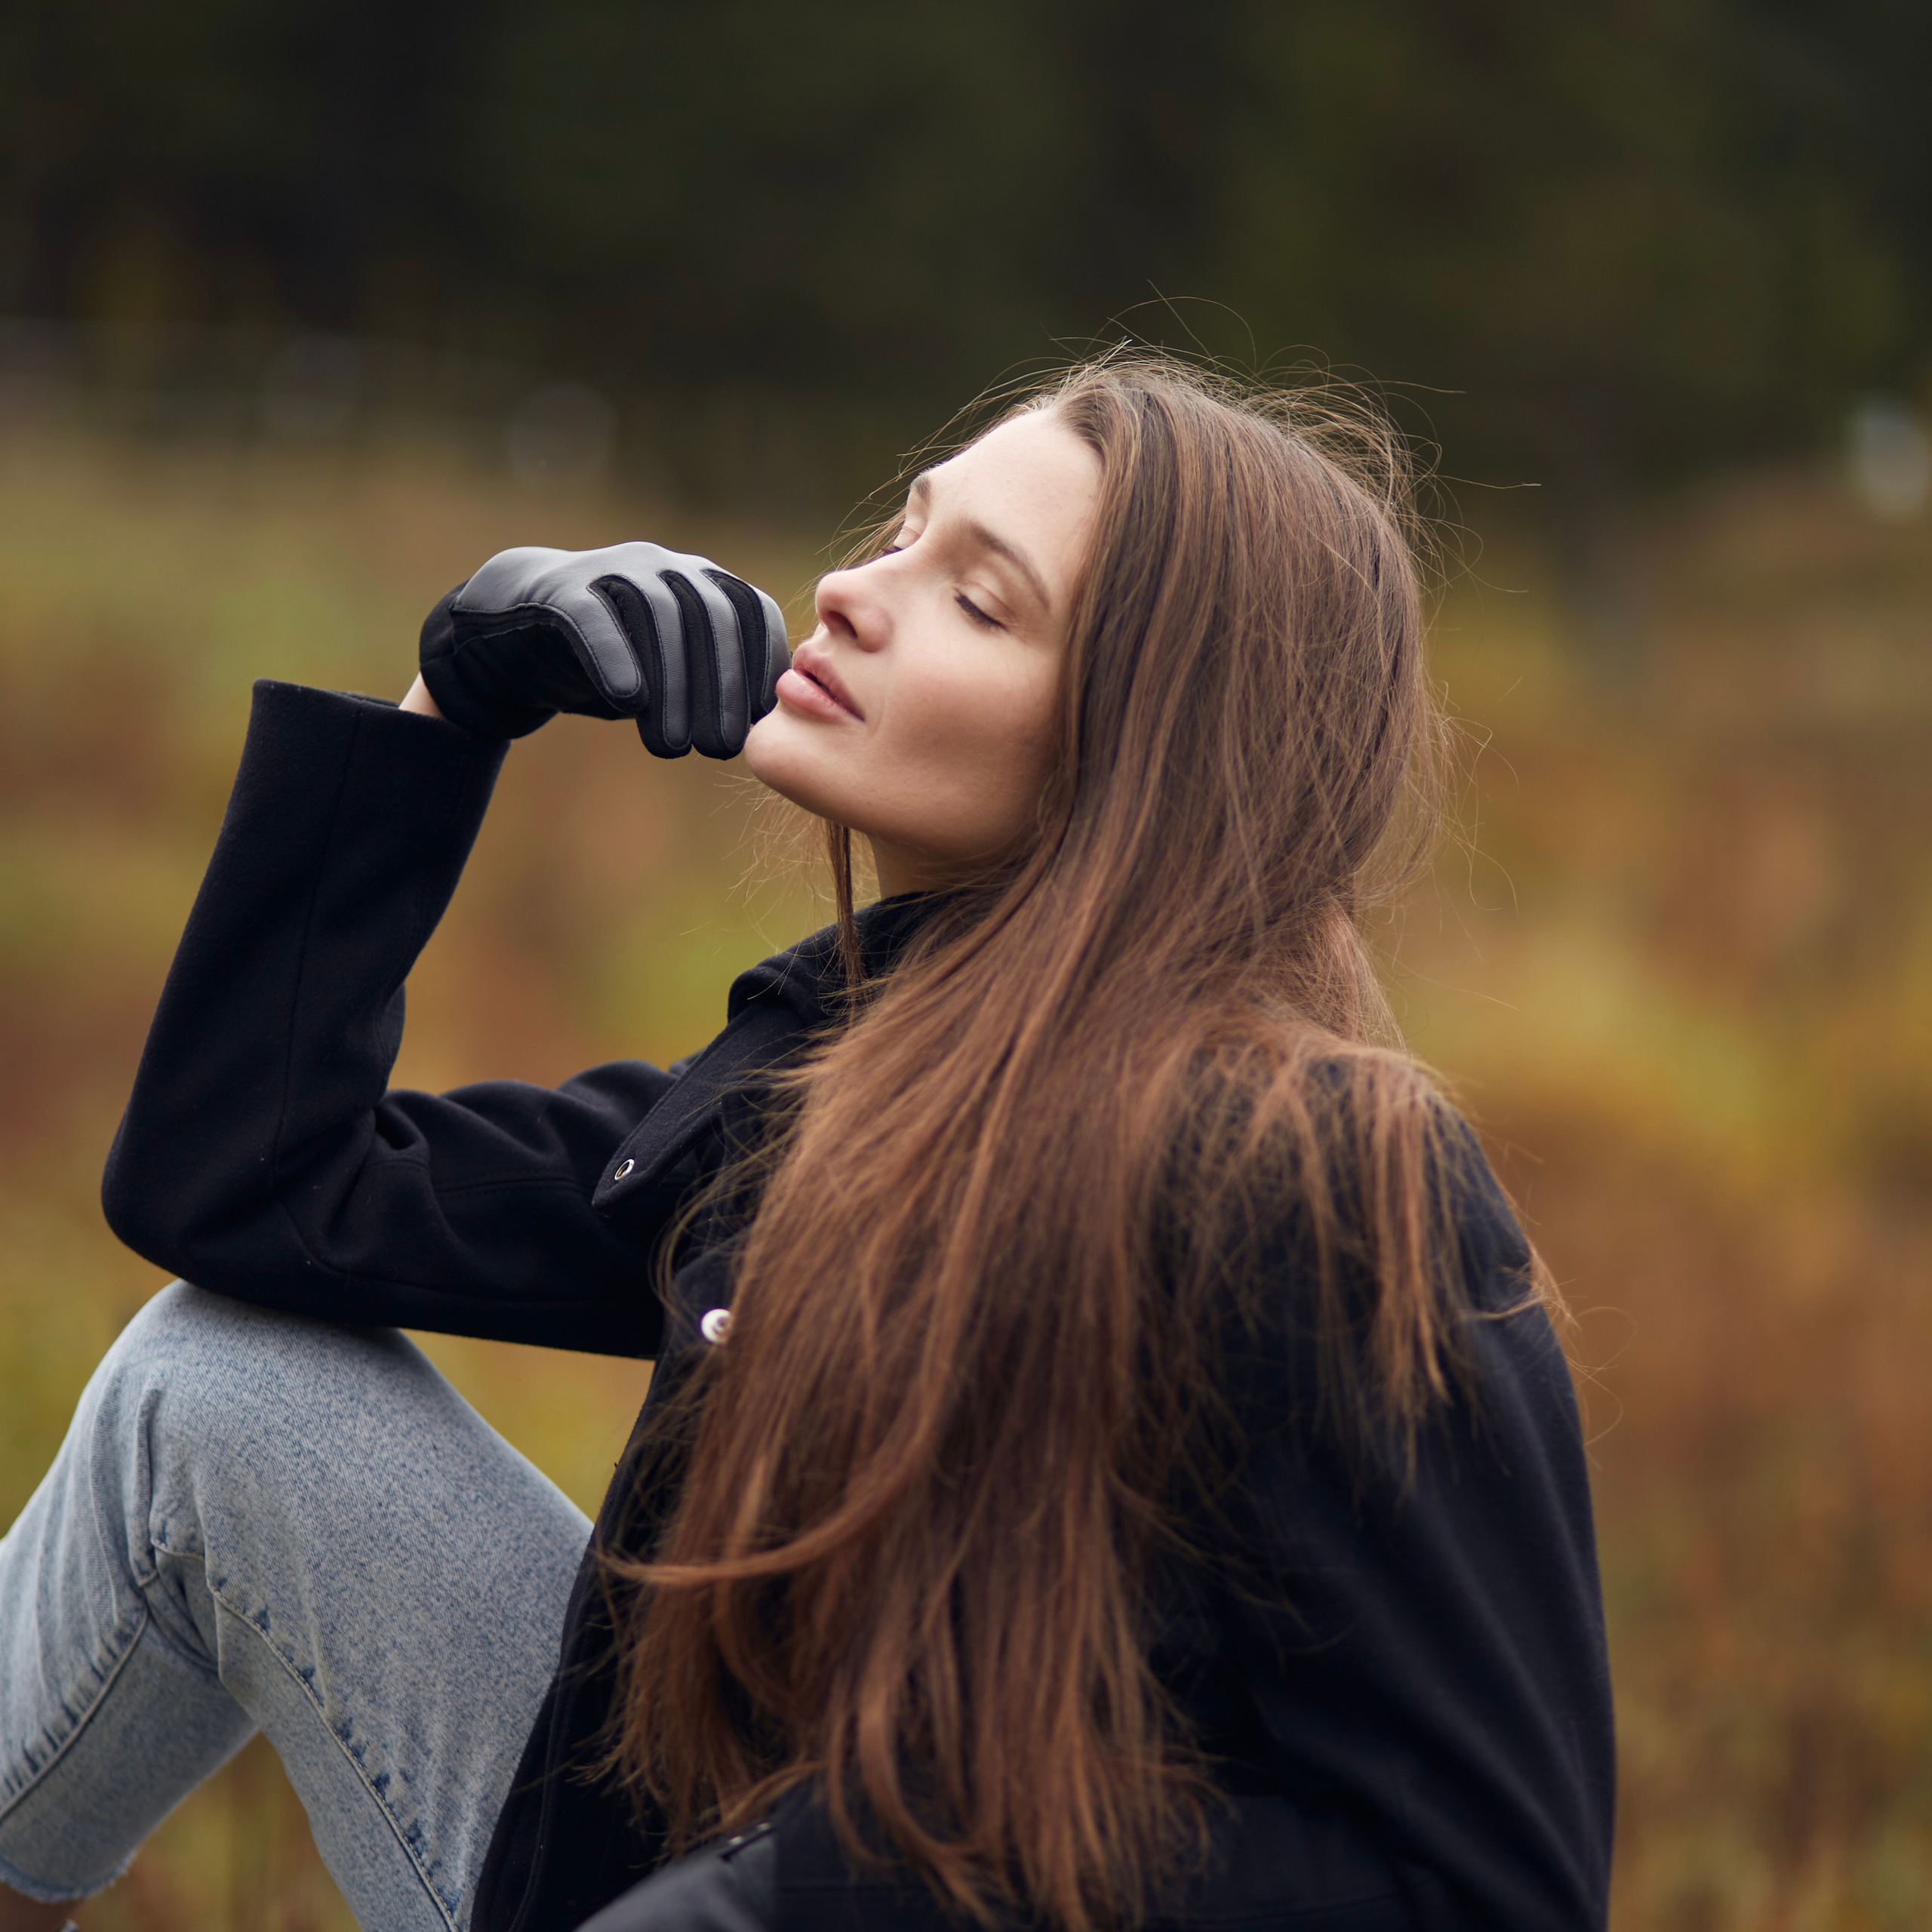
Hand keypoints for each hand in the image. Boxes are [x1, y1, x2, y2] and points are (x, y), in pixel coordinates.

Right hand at [417, 541, 789, 756]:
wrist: (516, 636)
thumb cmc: (614, 664)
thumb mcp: (675, 676)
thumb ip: (721, 687)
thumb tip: (774, 730)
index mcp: (703, 581)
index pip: (751, 613)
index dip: (761, 668)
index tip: (760, 726)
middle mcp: (664, 567)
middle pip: (709, 617)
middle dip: (721, 687)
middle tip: (720, 749)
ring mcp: (610, 572)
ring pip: (655, 617)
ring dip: (672, 687)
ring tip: (672, 748)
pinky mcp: (560, 593)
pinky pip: (591, 617)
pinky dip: (613, 654)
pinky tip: (626, 699)